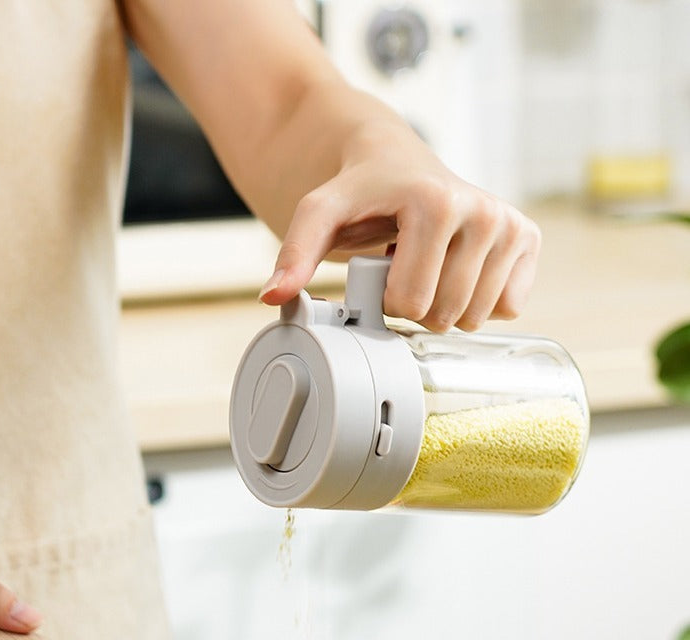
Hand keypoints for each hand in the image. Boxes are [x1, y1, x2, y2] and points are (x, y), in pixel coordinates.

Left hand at [259, 120, 540, 332]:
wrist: (396, 160)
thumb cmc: (359, 192)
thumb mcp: (319, 215)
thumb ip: (294, 254)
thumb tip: (273, 299)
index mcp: (435, 204)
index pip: (410, 303)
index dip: (385, 299)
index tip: (379, 268)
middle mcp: (484, 211)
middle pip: (445, 315)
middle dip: (417, 304)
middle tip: (404, 267)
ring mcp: (512, 224)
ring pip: (477, 317)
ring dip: (446, 304)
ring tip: (430, 263)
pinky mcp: (529, 237)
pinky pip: (509, 308)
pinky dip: (478, 300)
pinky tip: (459, 267)